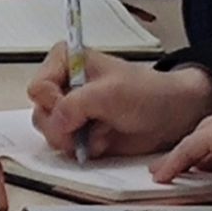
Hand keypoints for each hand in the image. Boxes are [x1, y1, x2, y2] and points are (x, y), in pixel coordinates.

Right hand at [28, 57, 211, 160]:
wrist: (173, 115)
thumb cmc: (148, 93)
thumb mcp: (110, 93)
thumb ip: (75, 105)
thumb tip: (54, 123)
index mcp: (64, 61)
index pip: (38, 88)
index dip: (54, 103)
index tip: (76, 108)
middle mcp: (63, 85)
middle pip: (40, 113)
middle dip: (64, 126)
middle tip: (87, 126)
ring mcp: (71, 111)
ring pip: (51, 133)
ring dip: (76, 139)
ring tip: (102, 131)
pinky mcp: (80, 132)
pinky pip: (67, 147)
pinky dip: (85, 148)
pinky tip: (104, 140)